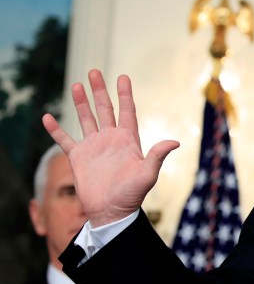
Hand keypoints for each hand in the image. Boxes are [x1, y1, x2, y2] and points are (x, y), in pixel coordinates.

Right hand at [43, 69, 179, 226]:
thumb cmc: (133, 195)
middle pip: (105, 109)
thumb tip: (175, 142)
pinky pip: (64, 140)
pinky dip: (55, 129)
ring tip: (77, 85)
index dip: (125, 94)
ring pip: (86, 119)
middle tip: (94, 72)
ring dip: (81, 103)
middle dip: (100, 91)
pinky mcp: (78, 157)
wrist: (112, 212)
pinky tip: (48, 117)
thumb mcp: (147, 174)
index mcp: (128, 140)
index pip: (127, 111)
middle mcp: (110, 139)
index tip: (123, 77)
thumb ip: (157, 156)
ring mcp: (93, 147)